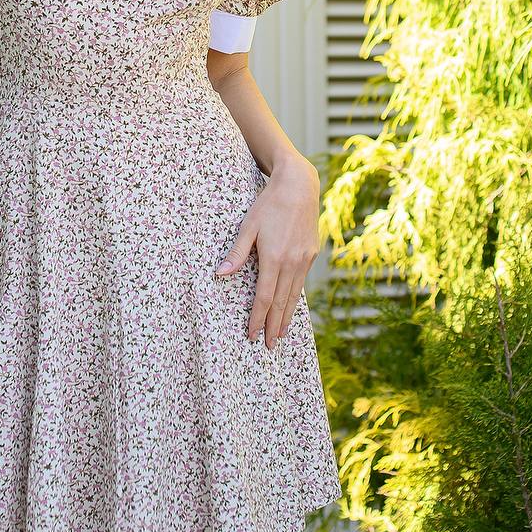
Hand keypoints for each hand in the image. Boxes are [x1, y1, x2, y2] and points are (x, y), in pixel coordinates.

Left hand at [214, 155, 320, 349]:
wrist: (299, 186)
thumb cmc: (268, 204)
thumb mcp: (248, 226)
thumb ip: (236, 253)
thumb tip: (220, 275)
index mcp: (273, 257)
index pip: (264, 297)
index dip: (257, 318)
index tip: (252, 335)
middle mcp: (291, 262)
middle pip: (281, 302)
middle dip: (273, 325)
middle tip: (268, 345)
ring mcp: (304, 259)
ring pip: (294, 295)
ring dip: (286, 317)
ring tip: (281, 334)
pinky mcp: (311, 253)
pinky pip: (301, 283)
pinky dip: (295, 299)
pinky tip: (291, 306)